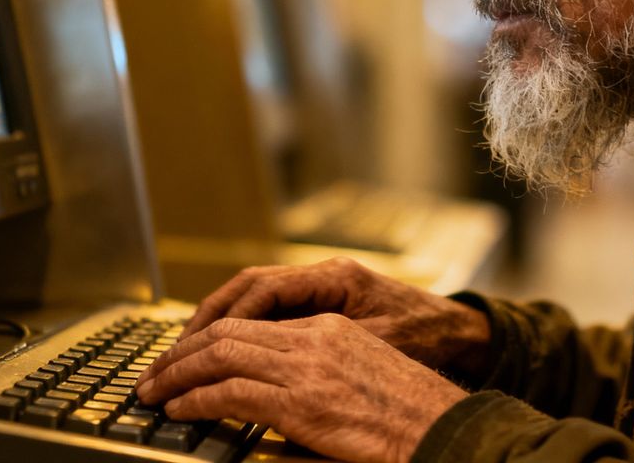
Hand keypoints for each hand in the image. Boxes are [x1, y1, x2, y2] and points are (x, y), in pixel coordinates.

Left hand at [137, 314, 467, 462]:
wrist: (443, 427)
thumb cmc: (408, 413)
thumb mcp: (358, 374)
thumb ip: (313, 372)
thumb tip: (266, 395)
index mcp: (326, 327)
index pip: (248, 321)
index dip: (204, 337)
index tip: (180, 358)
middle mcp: (313, 338)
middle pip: (225, 330)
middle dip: (180, 353)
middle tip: (153, 375)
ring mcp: (307, 368)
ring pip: (220, 354)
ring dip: (178, 374)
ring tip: (154, 393)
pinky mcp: (303, 402)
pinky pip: (232, 392)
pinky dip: (197, 399)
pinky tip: (181, 409)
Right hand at [182, 257, 490, 377]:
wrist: (458, 330)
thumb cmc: (427, 336)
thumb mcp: (379, 345)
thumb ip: (328, 347)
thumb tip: (274, 358)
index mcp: (334, 277)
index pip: (262, 290)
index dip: (225, 318)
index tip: (197, 346)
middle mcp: (321, 275)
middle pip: (247, 289)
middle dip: (206, 320)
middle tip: (175, 354)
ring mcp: (319, 287)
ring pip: (252, 298)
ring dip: (217, 324)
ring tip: (185, 355)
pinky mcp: (320, 304)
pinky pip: (267, 312)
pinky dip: (240, 330)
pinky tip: (220, 353)